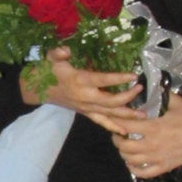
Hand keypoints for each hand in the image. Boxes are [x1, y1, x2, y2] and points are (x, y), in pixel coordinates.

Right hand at [22, 46, 146, 134]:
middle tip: (141, 89)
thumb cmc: (47, 71)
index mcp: (80, 81)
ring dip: (127, 115)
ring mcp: (86, 107)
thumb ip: (58, 53)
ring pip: (110, 114)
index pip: (103, 81)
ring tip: (144, 115)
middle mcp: (86, 97)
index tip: (134, 76)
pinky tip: (125, 131)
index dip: (119, 78)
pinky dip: (113, 127)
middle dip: (128, 97)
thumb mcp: (51, 58)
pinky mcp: (86, 113)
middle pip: (111, 101)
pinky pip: (102, 122)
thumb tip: (66, 50)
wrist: (37, 89)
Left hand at [113, 94, 181, 177]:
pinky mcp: (165, 167)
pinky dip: (134, 169)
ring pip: (131, 160)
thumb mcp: (176, 102)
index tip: (111, 116)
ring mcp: (158, 158)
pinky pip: (143, 174)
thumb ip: (159, 94)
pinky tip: (132, 161)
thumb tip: (145, 85)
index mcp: (154, 128)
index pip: (126, 125)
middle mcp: (153, 145)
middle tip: (117, 131)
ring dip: (123, 152)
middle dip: (116, 138)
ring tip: (124, 144)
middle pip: (124, 145)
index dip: (115, 120)